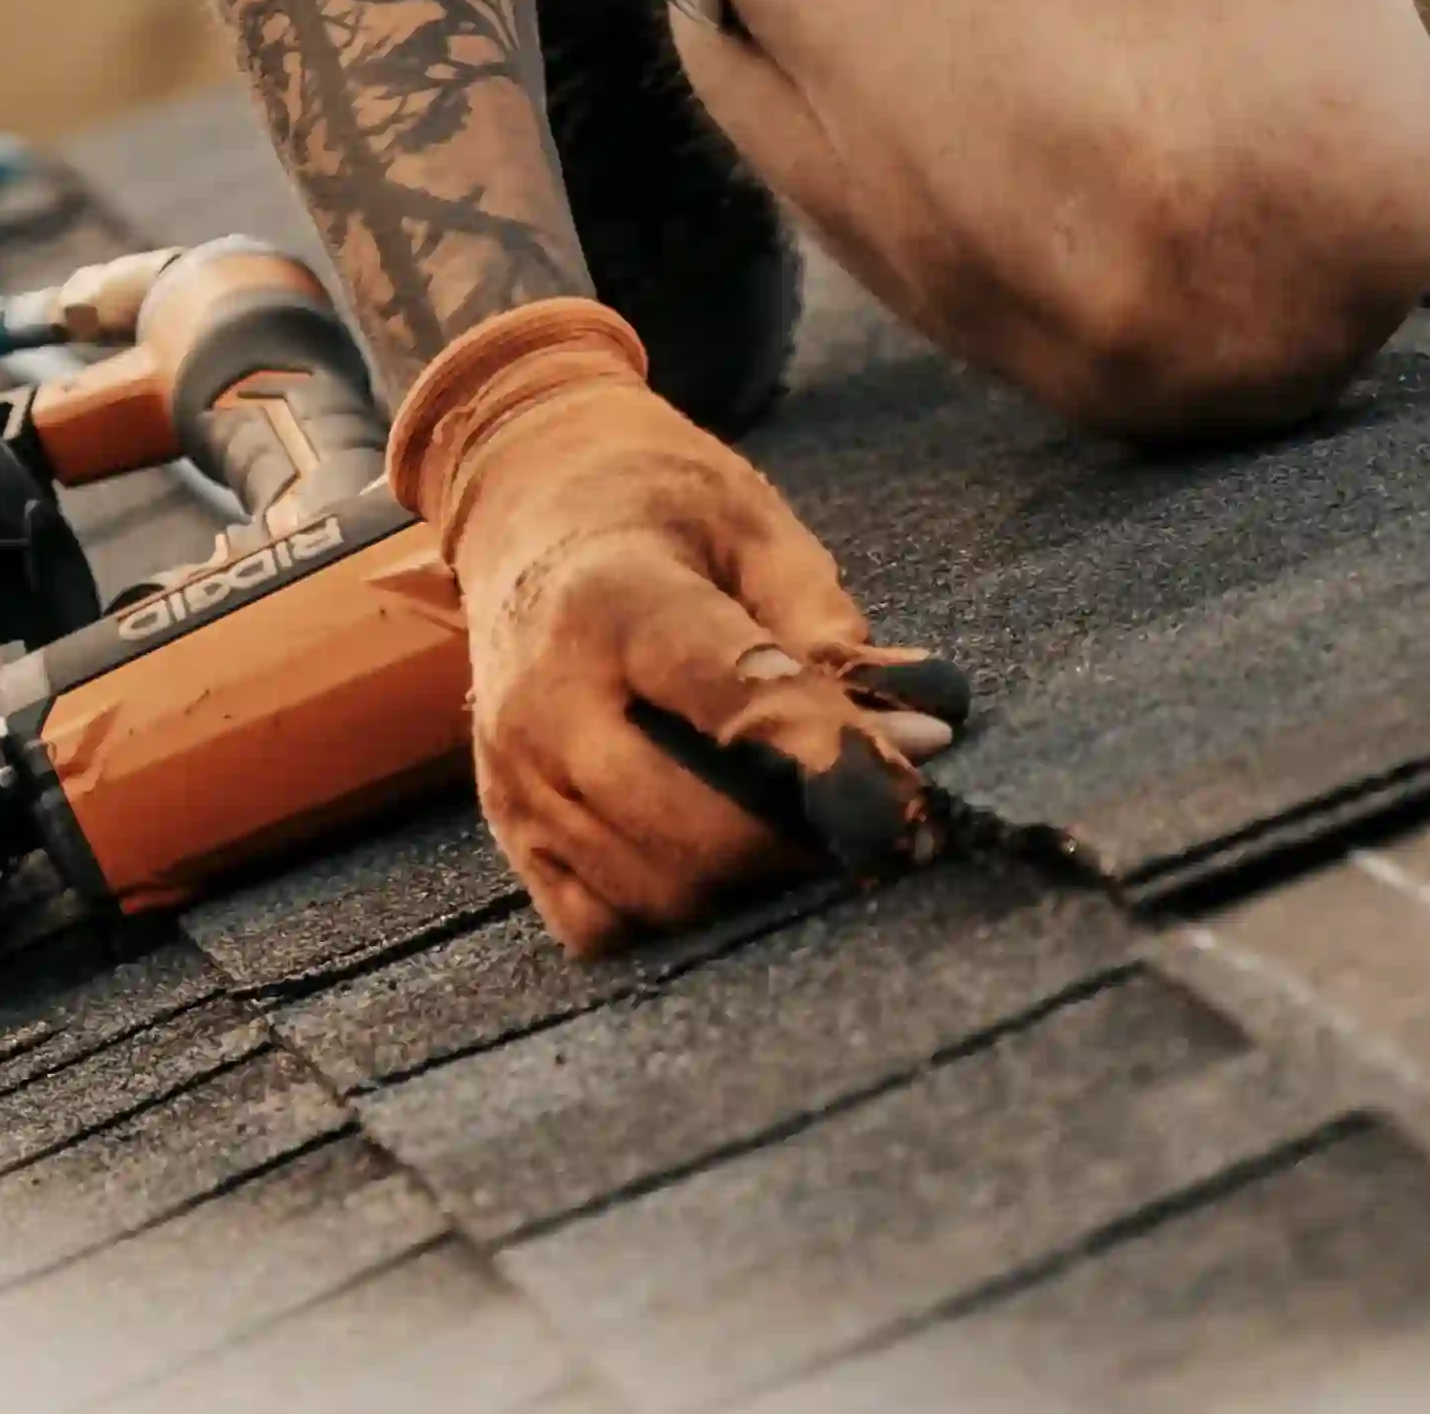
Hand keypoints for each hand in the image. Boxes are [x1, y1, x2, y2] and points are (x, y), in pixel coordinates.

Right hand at [386, 299, 962, 953]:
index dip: (830, 760)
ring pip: (650, 891)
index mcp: (615, 599)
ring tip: (796, 834)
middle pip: (688, 827)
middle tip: (866, 826)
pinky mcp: (507, 827)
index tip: (909, 798)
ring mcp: (514, 774)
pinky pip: (597, 924)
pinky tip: (709, 860)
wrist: (528, 504)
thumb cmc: (665, 515)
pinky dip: (667, 914)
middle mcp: (546, 697)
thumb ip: (833, 635)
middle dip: (796, 842)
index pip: (732, 697)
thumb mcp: (758, 534)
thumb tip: (922, 735)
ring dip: (744, 887)